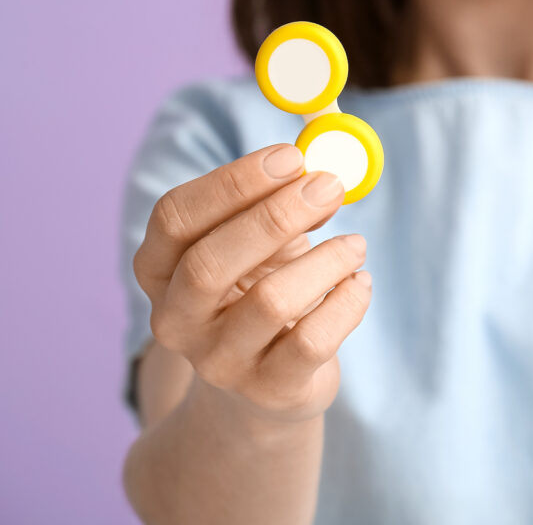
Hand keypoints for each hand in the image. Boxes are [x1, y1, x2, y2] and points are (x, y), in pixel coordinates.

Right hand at [132, 144, 370, 423]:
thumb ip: (282, 198)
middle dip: (277, 216)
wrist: (268, 386)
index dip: (232, 182)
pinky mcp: (269, 390)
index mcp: (159, 270)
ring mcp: (219, 362)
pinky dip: (347, 302)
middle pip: (212, 261)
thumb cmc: (262, 291)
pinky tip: (360, 282)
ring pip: (271, 302)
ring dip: (326, 260)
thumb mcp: (260, 243)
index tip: (290, 156)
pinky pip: (312, 340)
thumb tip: (326, 162)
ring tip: (355, 244)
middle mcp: (176, 319)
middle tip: (330, 185)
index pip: (175, 218)